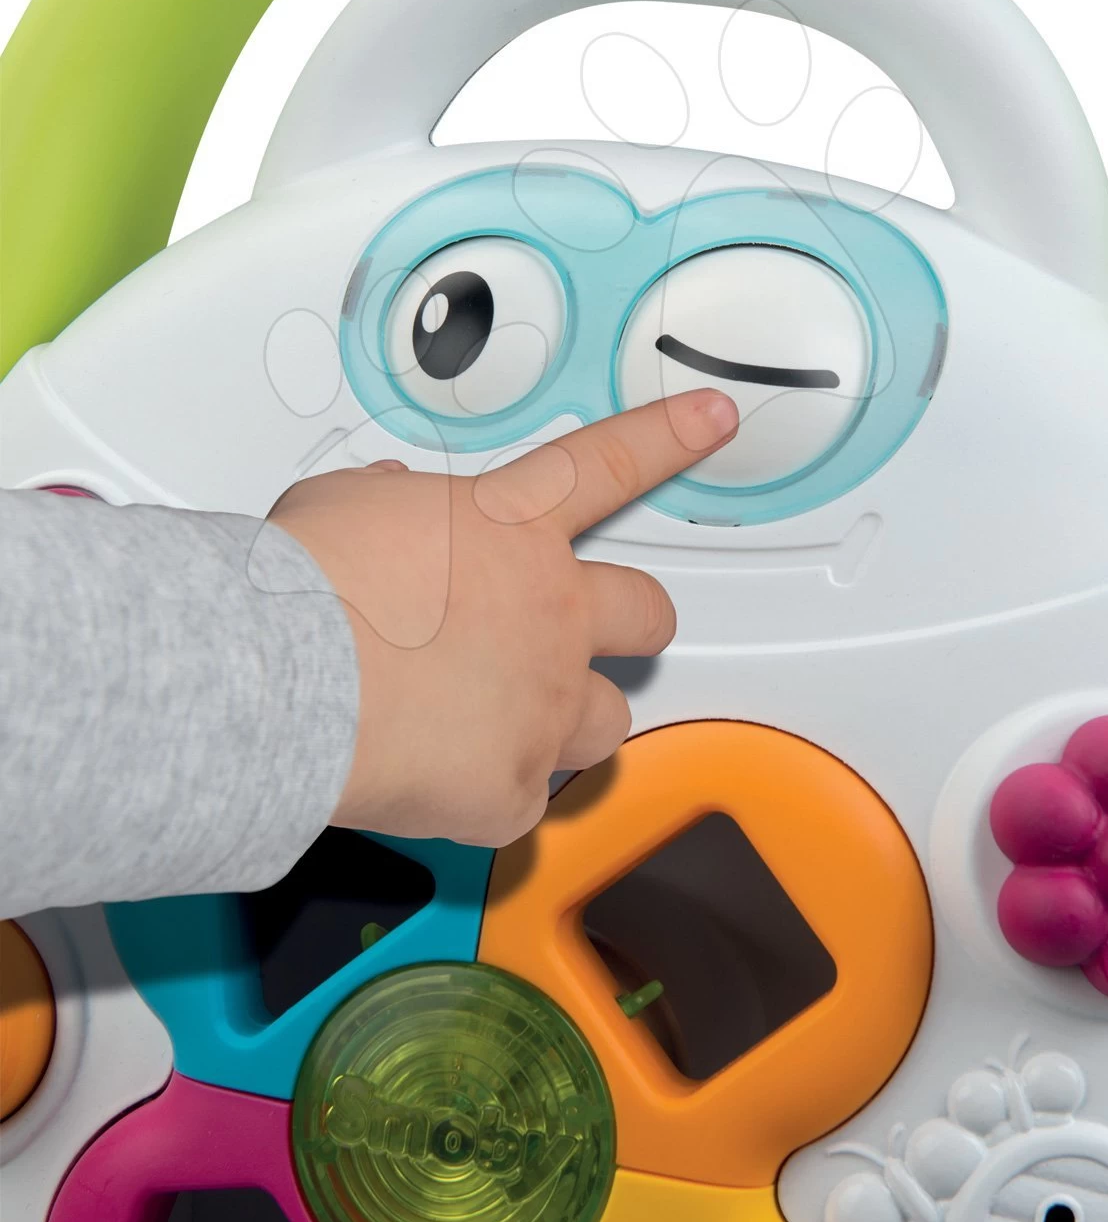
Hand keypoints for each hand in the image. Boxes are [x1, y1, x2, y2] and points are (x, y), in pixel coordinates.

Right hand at [268, 390, 737, 845]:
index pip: (611, 462)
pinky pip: (525, 800)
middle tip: (589, 633)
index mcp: (510, 524)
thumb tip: (390, 502)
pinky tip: (441, 780)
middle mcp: (550, 609)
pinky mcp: (513, 787)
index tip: (711, 422)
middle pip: (647, 611)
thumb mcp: (342, 503)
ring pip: (608, 720)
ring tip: (506, 723)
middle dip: (633, 622)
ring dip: (570, 721)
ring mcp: (543, 702)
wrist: (283, 679)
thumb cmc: (302, 588)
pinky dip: (491, 795)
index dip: (669, 437)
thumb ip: (385, 501)